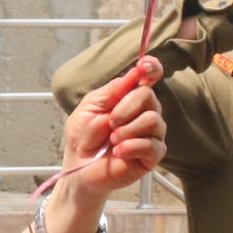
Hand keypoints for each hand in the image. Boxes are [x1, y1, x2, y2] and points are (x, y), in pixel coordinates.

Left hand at [60, 56, 166, 195]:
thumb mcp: (90, 107)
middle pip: (149, 96)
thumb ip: (112, 90)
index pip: (150, 76)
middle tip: (110, 122)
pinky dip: (131, 147)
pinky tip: (118, 152)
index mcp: (130, 97)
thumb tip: (134, 73)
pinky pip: (152, 145)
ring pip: (154, 120)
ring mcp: (152, 134)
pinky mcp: (153, 155)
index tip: (145, 67)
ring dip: (127, 130)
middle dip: (125, 108)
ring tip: (112, 140)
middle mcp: (145, 112)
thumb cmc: (83, 136)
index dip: (152, 68)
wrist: (79, 165)